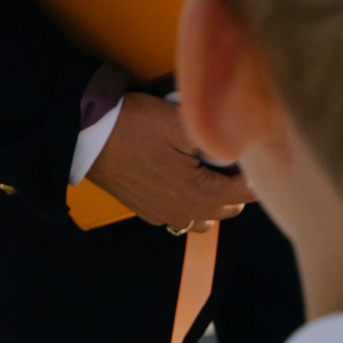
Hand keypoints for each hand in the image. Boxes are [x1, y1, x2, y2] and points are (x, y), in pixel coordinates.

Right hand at [83, 93, 254, 232]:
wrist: (87, 135)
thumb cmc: (135, 126)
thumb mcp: (182, 124)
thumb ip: (218, 140)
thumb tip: (241, 147)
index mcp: (198, 195)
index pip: (247, 192)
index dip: (255, 171)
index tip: (252, 152)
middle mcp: (182, 213)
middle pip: (230, 208)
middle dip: (238, 185)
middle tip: (232, 157)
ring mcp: (162, 215)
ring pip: (204, 218)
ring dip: (214, 199)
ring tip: (210, 171)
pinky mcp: (145, 210)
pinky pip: (178, 216)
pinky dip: (189, 202)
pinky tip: (181, 178)